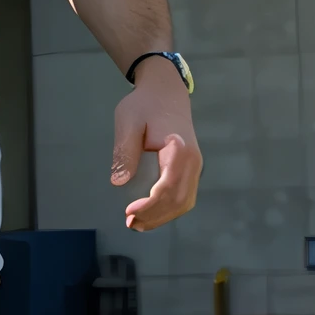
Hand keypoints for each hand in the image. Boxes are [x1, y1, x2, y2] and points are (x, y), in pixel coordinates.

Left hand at [110, 65, 201, 230]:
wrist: (166, 91)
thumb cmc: (145, 105)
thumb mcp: (128, 122)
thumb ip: (125, 152)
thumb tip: (119, 182)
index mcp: (179, 150)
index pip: (168, 187)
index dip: (150, 205)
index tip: (129, 212)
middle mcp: (193, 161)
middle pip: (179, 200)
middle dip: (155, 216)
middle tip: (130, 223)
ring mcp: (195, 166)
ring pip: (185, 201)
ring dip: (163, 217)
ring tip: (138, 223)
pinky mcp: (191, 168)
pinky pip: (185, 195)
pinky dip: (170, 209)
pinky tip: (152, 213)